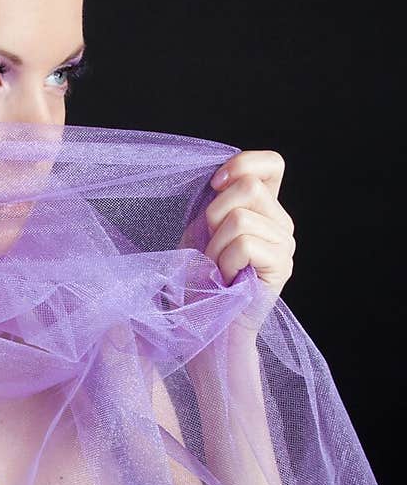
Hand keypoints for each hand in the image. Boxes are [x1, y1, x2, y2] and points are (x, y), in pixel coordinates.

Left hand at [204, 150, 295, 302]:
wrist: (205, 320)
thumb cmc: (200, 277)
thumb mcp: (202, 228)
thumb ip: (218, 199)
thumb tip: (225, 178)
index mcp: (263, 208)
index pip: (271, 163)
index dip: (242, 164)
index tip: (215, 185)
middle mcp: (280, 222)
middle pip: (249, 186)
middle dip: (214, 215)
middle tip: (212, 247)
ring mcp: (285, 243)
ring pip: (240, 218)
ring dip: (215, 246)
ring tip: (218, 267)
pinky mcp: (282, 265)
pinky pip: (245, 244)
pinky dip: (224, 261)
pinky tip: (227, 277)